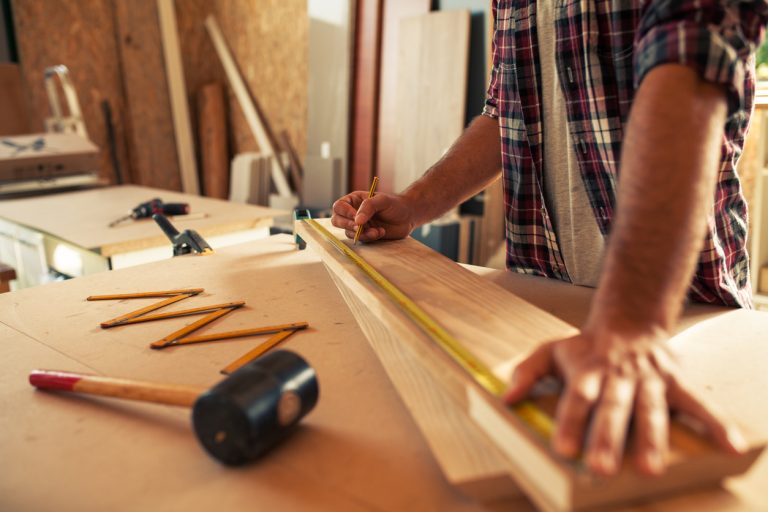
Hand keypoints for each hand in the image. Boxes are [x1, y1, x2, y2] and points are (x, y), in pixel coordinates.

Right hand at [331, 191, 416, 241]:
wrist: (407, 217)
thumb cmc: (395, 205)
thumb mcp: (382, 200)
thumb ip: (368, 207)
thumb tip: (357, 221)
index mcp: (354, 200)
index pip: (339, 206)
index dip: (345, 213)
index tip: (356, 217)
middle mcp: (352, 213)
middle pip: (337, 220)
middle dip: (348, 225)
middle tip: (360, 227)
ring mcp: (358, 225)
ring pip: (348, 232)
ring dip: (361, 233)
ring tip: (377, 231)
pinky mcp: (364, 235)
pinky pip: (359, 239)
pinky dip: (369, 238)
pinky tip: (380, 232)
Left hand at [503, 327, 746, 475]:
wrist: (629, 320)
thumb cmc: (585, 346)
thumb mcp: (550, 351)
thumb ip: (527, 372)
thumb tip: (505, 398)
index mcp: (588, 371)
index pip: (577, 397)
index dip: (570, 421)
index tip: (563, 448)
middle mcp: (619, 377)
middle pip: (613, 408)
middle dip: (608, 437)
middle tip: (602, 468)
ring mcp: (650, 381)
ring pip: (651, 410)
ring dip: (652, 439)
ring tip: (650, 469)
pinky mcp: (675, 384)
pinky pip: (698, 404)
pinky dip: (716, 423)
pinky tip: (730, 446)